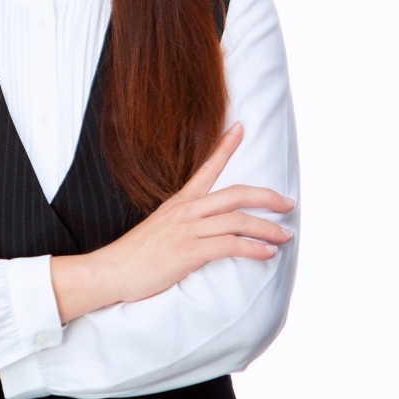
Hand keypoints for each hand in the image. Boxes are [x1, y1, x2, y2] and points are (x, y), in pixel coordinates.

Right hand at [98, 121, 293, 303]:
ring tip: (285, 237)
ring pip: (238, 220)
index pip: (207, 168)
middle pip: (236, 194)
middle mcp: (186, 211)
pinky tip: (267, 254)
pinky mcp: (188, 252)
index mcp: (179, 202)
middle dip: (267, 197)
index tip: (240, 127)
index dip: (225, 146)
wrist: (111, 271)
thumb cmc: (135, 255)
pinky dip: (253, 249)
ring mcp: (187, 230)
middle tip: (288, 203)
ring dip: (268, 229)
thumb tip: (203, 227)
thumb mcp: (159, 228)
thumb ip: (182, 223)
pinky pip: (229, 246)